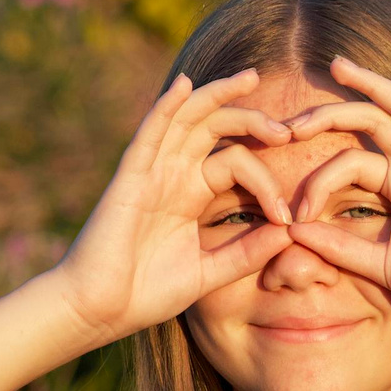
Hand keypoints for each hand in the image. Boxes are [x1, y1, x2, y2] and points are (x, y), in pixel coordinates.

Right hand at [46, 70, 299, 341]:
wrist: (100, 311)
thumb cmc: (146, 293)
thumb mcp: (209, 273)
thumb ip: (247, 253)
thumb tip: (290, 233)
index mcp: (191, 194)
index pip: (238, 163)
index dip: (267, 182)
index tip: (288, 216)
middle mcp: (173, 175)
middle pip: (216, 128)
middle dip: (252, 119)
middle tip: (288, 130)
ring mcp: (151, 172)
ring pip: (187, 119)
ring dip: (218, 96)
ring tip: (250, 79)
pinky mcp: (130, 178)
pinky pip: (150, 133)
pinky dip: (167, 107)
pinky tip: (186, 84)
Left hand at [281, 57, 390, 331]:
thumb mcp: (377, 263)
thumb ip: (338, 246)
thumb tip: (291, 231)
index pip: (348, 163)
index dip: (316, 182)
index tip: (291, 215)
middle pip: (369, 122)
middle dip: (330, 113)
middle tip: (291, 121)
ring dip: (371, 84)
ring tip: (338, 66)